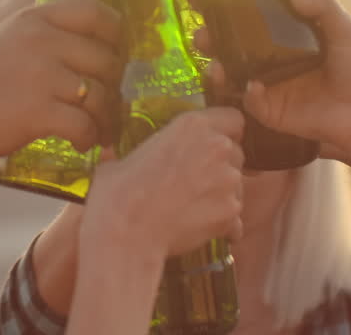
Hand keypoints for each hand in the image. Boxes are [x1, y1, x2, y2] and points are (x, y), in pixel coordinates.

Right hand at [0, 0, 123, 165]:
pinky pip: (84, 126)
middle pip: (106, 59)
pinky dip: (88, 138)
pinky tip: (81, 143)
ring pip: (102, 96)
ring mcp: (42, 75)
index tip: (118, 51)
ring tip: (102, 130)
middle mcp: (42, 40)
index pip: (95, 12)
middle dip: (115, 86)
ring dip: (108, 118)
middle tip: (110, 103)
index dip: (116, 32)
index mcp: (35, 17)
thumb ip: (44, 33)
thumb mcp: (10, 39)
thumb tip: (96, 46)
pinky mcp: (40, 112)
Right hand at [81, 107, 244, 258]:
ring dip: (222, 195)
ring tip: (193, 209)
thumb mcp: (120, 158)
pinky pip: (235, 219)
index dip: (225, 133)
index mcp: (191, 125)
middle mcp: (216, 147)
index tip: (212, 146)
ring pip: (238, 186)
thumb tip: (112, 153)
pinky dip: (223, 226)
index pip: (233, 118)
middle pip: (236, 153)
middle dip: (222, 166)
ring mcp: (228, 180)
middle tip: (197, 182)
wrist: (126, 233)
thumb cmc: (117, 194)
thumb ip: (137, 151)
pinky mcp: (231, 211)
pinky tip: (199, 229)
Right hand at [196, 0, 350, 162]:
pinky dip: (244, 91)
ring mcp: (263, 83)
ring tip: (215, 62)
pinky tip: (253, 86)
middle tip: (202, 33)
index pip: (243, 17)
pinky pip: (246, 98)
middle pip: (226, 44)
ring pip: (228, 72)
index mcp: (278, 35)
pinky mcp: (266, 108)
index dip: (220, 6)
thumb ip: (321, 4)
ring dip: (215, 65)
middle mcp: (264, 58)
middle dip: (208, 37)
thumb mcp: (341, 28)